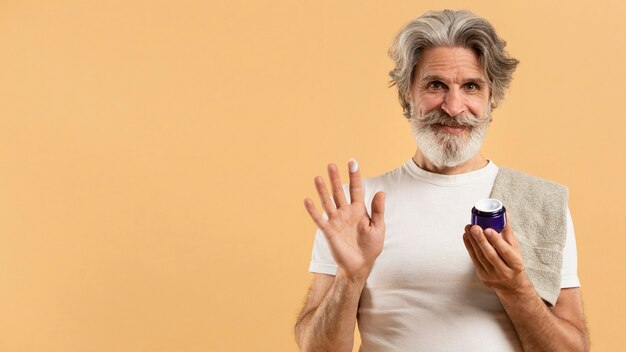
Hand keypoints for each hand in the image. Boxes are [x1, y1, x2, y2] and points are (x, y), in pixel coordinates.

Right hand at [304, 160, 385, 281]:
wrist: (360, 265)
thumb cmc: (371, 247)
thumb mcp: (378, 227)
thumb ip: (378, 210)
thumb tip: (381, 192)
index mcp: (359, 209)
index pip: (356, 189)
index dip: (354, 176)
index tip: (352, 162)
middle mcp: (346, 212)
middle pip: (339, 192)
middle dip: (336, 179)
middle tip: (331, 165)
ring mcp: (336, 220)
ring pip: (328, 202)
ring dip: (323, 190)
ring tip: (318, 177)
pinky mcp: (328, 230)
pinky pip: (319, 219)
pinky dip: (313, 210)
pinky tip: (308, 200)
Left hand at [462, 214, 529, 292]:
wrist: (511, 286)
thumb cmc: (513, 262)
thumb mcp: (515, 248)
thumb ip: (508, 231)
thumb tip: (504, 212)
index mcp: (516, 264)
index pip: (505, 251)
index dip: (496, 240)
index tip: (488, 229)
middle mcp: (504, 271)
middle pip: (490, 255)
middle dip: (481, 240)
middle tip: (474, 227)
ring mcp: (492, 276)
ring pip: (480, 257)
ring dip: (472, 242)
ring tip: (468, 228)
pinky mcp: (482, 276)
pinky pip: (474, 260)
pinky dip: (469, 247)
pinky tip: (466, 237)